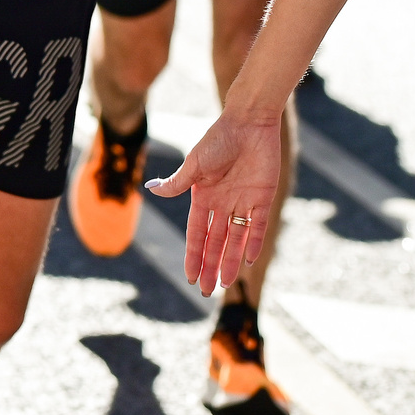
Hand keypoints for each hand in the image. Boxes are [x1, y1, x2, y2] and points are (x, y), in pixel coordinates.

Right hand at [147, 111, 282, 294]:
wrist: (249, 122)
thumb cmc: (219, 138)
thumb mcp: (196, 163)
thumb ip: (178, 182)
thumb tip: (151, 190)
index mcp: (203, 196)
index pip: (197, 234)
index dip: (194, 255)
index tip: (191, 277)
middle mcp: (222, 203)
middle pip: (216, 242)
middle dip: (211, 266)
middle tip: (207, 291)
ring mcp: (243, 202)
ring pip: (236, 239)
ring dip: (231, 260)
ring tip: (226, 284)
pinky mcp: (264, 198)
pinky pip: (258, 226)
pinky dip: (254, 242)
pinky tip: (249, 260)